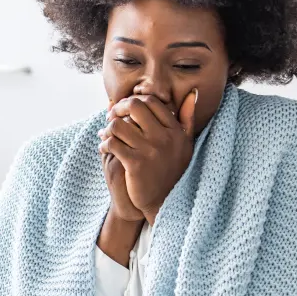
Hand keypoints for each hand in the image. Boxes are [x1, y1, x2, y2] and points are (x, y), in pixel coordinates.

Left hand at [100, 88, 200, 223]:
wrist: (165, 202)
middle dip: (118, 109)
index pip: (151, 102)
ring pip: (119, 125)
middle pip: (134, 107)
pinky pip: (112, 143)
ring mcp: (150, 151)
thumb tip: (192, 93)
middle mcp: (164, 138)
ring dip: (108, 128)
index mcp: (175, 130)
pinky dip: (104, 144)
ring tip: (106, 135)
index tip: (125, 109)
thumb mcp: (186, 144)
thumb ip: (187, 118)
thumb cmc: (174, 170)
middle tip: (111, 117)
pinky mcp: (136, 164)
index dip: (134, 102)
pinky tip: (104, 149)